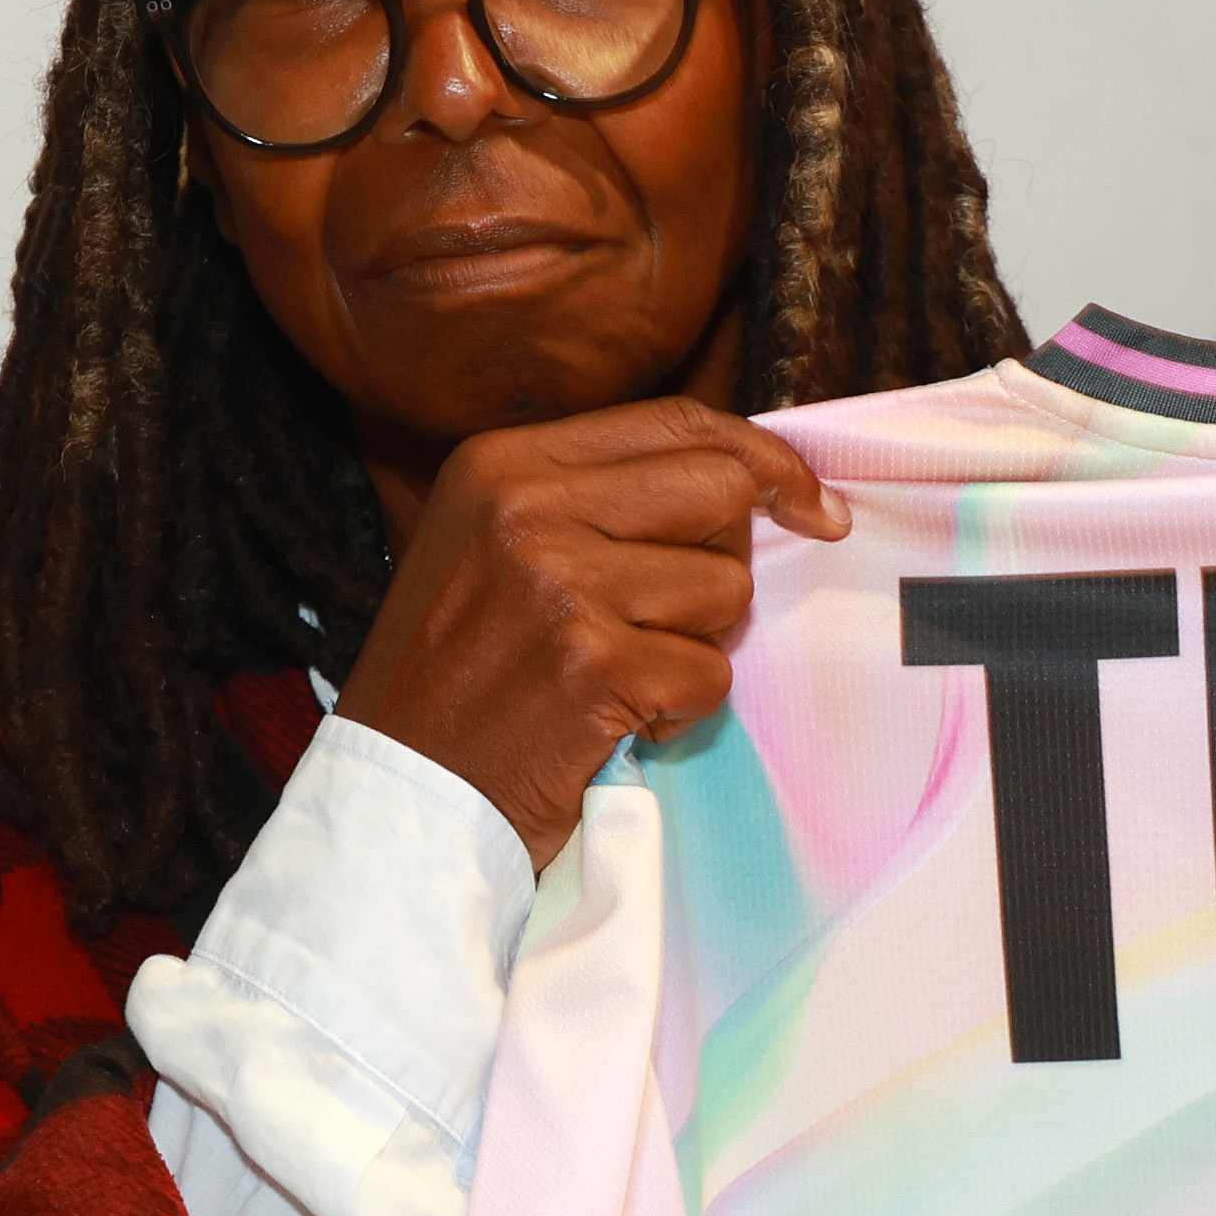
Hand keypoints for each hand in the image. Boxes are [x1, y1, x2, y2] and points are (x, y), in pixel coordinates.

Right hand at [335, 398, 845, 867]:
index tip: (813, 503)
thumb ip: (601, 498)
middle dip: (724, 562)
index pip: (677, 423)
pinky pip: (710, 674)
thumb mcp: (497, 546)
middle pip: (721, 491)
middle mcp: (527, 508)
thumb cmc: (462, 674)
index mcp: (504, 463)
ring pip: (726, 588)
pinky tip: (616, 719)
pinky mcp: (594, 667)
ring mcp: (560, 585)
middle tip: (673, 619)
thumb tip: (751, 479)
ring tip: (619, 674)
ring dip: (695, 645)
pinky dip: (680, 710)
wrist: (403, 792)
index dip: (764, 458)